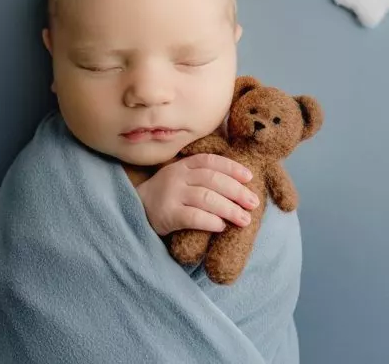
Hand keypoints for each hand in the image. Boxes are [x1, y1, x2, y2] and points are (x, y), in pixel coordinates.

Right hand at [137, 154, 259, 236]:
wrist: (135, 210)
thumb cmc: (166, 196)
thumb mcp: (181, 178)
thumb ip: (202, 177)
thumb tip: (239, 185)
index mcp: (183, 165)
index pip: (211, 161)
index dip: (232, 167)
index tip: (249, 177)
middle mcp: (177, 176)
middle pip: (212, 179)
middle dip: (237, 191)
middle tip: (253, 203)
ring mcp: (171, 195)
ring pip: (206, 198)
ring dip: (229, 209)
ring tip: (244, 219)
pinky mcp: (167, 214)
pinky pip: (194, 217)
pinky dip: (211, 221)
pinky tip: (221, 226)